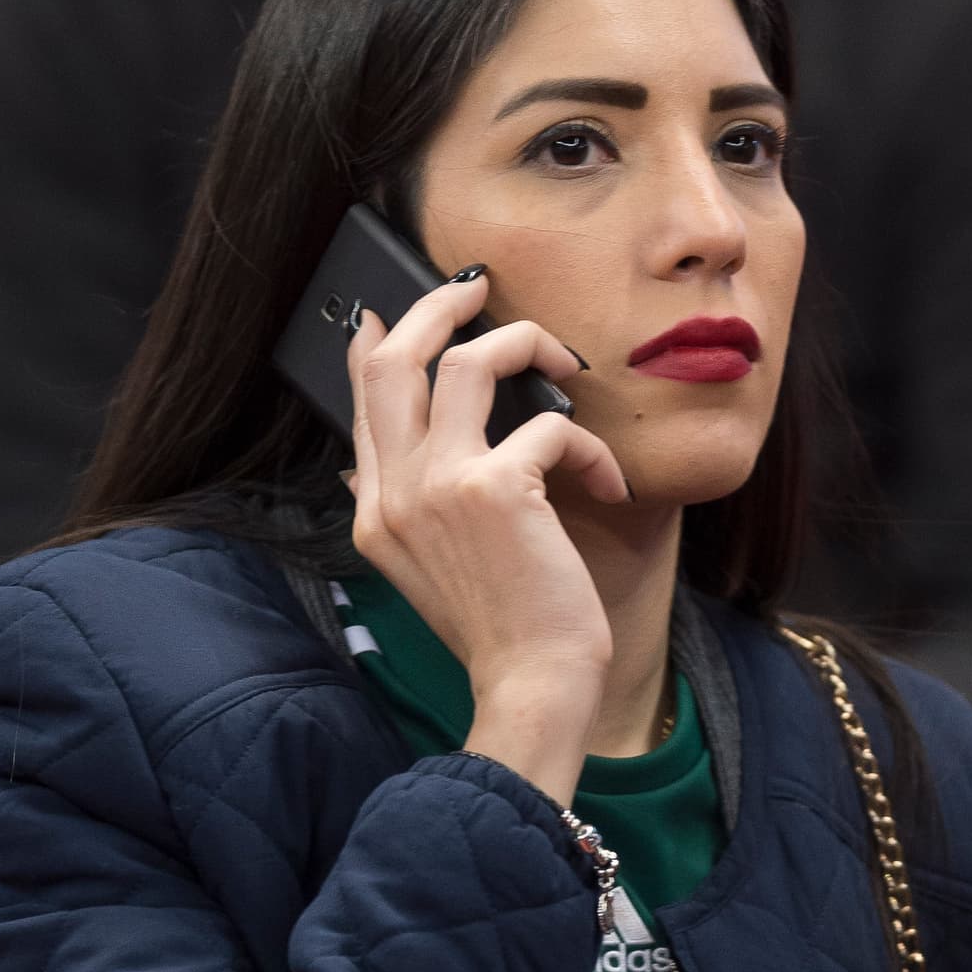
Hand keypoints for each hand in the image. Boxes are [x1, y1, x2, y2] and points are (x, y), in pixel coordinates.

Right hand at [345, 272, 628, 802]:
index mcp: (374, 511)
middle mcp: (393, 492)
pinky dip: (590, 448)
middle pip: (393, 360)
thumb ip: (402, 510)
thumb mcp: (422, 572)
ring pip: (466, 362)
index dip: (377, 344)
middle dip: (437, 307)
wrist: (530, 685)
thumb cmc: (498, 630)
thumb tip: (363, 466)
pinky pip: (550, 425)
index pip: (364, 401)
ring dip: (525, 345)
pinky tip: (607, 484)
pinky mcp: (495, 489)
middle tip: (478, 287)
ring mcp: (437, 487)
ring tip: (565, 362)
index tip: (395, 311)